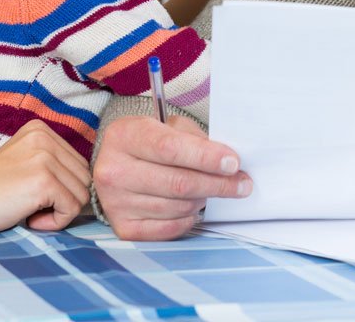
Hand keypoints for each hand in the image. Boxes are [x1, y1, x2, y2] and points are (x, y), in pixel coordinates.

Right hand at [0, 120, 91, 233]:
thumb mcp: (23, 160)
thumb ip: (52, 162)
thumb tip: (88, 182)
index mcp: (41, 129)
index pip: (79, 165)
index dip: (62, 188)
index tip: (34, 195)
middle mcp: (46, 138)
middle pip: (84, 178)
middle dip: (64, 200)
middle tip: (32, 207)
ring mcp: (46, 158)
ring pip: (82, 195)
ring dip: (60, 212)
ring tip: (30, 211)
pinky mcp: (44, 181)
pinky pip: (72, 209)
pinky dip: (55, 222)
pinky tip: (30, 219)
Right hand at [93, 115, 250, 240]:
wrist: (116, 165)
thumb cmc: (149, 143)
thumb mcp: (168, 127)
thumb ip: (195, 140)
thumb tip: (228, 164)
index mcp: (124, 136)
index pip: (170, 148)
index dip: (206, 157)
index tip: (232, 163)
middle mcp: (113, 170)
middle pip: (178, 182)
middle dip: (217, 184)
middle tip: (241, 183)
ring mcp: (115, 202)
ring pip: (177, 206)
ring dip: (203, 199)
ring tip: (210, 189)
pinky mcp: (124, 228)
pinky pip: (170, 227)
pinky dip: (188, 218)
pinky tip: (192, 206)